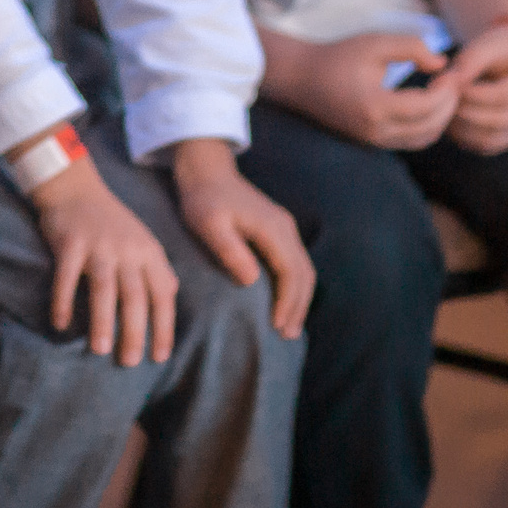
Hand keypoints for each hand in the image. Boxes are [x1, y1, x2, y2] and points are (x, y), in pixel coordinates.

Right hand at [28, 149, 177, 366]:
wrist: (75, 187)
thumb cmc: (111, 221)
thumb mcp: (142, 241)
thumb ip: (156, 269)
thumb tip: (169, 300)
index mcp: (148, 252)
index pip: (163, 294)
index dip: (164, 327)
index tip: (159, 358)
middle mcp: (127, 249)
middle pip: (135, 296)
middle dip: (135, 332)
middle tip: (129, 363)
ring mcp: (98, 244)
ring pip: (104, 288)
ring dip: (103, 321)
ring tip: (100, 350)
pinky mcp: (70, 242)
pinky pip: (67, 276)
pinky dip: (63, 301)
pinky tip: (60, 324)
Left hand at [170, 139, 312, 338]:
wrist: (206, 171)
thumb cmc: (203, 199)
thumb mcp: (208, 224)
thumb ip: (229, 250)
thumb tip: (251, 280)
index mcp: (272, 228)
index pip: (291, 273)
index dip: (287, 302)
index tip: (276, 326)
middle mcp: (285, 228)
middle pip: (304, 274)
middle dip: (298, 307)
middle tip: (286, 336)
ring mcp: (285, 228)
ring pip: (304, 269)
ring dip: (299, 299)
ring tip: (288, 327)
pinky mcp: (278, 230)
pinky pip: (295, 263)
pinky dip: (295, 286)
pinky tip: (284, 303)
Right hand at [275, 33, 468, 151]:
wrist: (302, 78)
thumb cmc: (338, 56)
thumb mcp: (374, 42)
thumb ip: (411, 47)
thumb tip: (441, 63)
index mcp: (374, 106)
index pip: (425, 106)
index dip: (446, 91)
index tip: (451, 72)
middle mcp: (375, 130)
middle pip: (430, 127)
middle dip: (449, 105)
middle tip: (455, 82)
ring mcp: (373, 140)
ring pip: (423, 138)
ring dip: (441, 118)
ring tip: (445, 93)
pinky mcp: (373, 142)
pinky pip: (411, 141)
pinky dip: (427, 126)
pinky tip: (429, 103)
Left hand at [445, 22, 507, 156]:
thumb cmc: (503, 47)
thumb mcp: (492, 43)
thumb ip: (473, 58)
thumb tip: (453, 81)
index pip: (505, 95)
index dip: (475, 92)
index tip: (452, 84)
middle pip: (498, 120)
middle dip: (465, 110)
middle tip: (441, 98)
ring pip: (490, 139)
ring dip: (461, 127)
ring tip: (442, 108)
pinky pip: (486, 147)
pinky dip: (464, 137)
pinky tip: (448, 120)